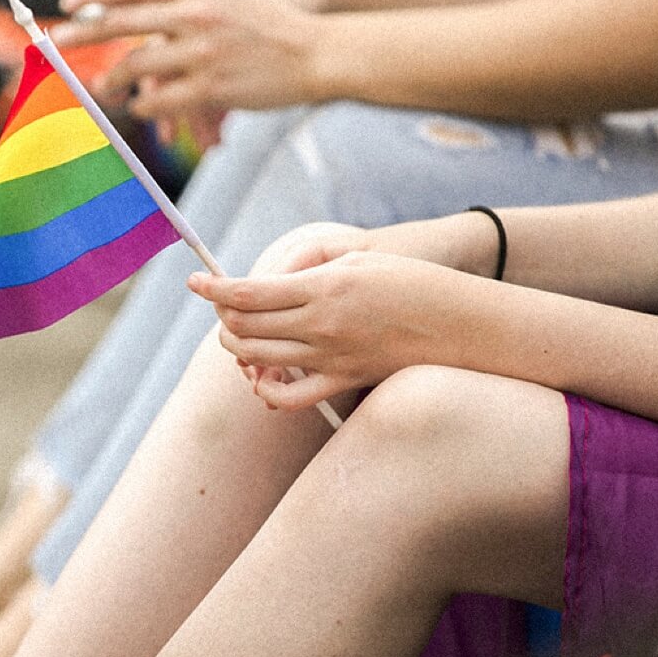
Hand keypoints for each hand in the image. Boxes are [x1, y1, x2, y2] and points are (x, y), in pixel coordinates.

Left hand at [51, 0, 325, 121]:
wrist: (319, 51)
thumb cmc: (270, 26)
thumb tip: (142, 13)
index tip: (67, 4)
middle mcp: (197, 15)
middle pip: (123, 22)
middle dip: (84, 34)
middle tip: (56, 43)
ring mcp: (203, 51)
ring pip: (137, 66)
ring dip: (113, 80)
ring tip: (103, 90)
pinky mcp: (213, 87)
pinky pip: (161, 100)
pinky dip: (145, 106)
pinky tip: (141, 108)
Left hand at [188, 252, 489, 409]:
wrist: (463, 324)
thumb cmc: (411, 279)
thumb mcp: (357, 258)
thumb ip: (305, 270)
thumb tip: (264, 283)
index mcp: (323, 288)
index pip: (247, 293)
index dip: (212, 288)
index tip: (194, 281)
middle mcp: (321, 326)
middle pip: (244, 328)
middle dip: (222, 316)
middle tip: (222, 303)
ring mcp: (330, 358)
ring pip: (256, 360)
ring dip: (236, 347)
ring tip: (238, 333)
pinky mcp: (343, 382)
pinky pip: (289, 398)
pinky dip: (265, 389)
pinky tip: (263, 374)